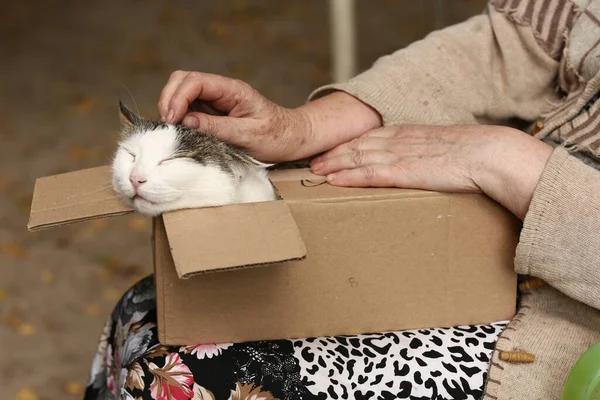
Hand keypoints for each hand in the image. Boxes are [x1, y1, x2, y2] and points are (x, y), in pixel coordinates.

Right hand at [157, 70, 310, 161]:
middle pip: (183, 81)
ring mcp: (215, 101)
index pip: (195, 81)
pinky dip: (179, 119)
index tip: (173, 119)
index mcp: (232, 90)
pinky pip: (189, 110)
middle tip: (168, 125)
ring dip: (172, 109)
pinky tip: (180, 132)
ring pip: (182, 94)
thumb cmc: (276, 136)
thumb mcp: (248, 135)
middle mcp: (221, 91)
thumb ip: (217, 128)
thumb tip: (186, 122)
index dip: (178, 97)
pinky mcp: (213, 114)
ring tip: (172, 130)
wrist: (292, 139)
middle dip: (169, 99)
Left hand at [310, 124, 553, 219]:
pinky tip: (334, 181)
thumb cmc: (473, 153)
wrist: (490, 153)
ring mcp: (401, 156)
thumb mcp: (442, 148)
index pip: (369, 136)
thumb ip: (425, 152)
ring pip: (358, 157)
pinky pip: (371, 174)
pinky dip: (350, 176)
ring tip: (315, 172)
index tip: (331, 150)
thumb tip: (420, 164)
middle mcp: (399, 141)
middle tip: (312, 161)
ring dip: (334, 165)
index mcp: (409, 134)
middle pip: (357, 145)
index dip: (347, 143)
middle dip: (332, 153)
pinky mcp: (406, 172)